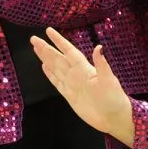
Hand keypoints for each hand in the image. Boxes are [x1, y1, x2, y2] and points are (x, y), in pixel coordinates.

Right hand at [31, 27, 134, 143]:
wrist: (113, 118)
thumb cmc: (113, 98)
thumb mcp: (109, 80)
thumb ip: (102, 64)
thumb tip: (99, 47)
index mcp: (85, 69)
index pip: (69, 51)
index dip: (59, 41)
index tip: (48, 31)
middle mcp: (76, 74)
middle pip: (58, 58)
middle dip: (46, 49)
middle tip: (33, 39)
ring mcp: (72, 84)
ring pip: (55, 68)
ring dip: (46, 58)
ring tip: (36, 48)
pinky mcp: (69, 95)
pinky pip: (57, 82)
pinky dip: (50, 74)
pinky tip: (44, 67)